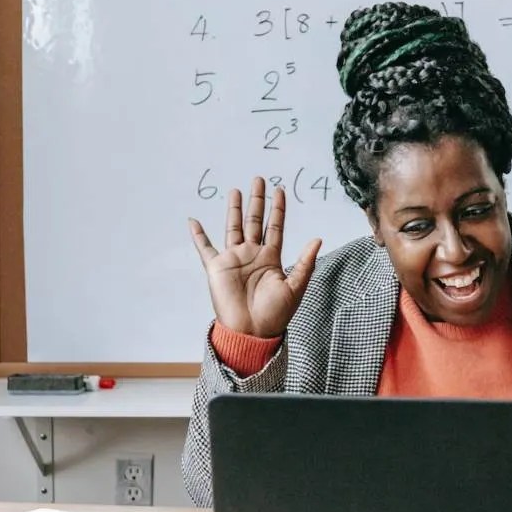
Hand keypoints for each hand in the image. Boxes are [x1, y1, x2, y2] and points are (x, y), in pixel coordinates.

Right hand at [188, 177, 322, 337]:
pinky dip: (198, 235)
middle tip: (259, 179)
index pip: (275, 227)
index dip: (278, 209)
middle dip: (257, 201)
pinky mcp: (217, 268)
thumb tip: (317, 239)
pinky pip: (205, 248)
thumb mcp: (295, 287)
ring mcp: (234, 259)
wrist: (251, 332)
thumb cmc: (275, 315)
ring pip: (233, 227)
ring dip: (234, 209)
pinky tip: (193, 222)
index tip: (280, 190)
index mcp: (271, 259)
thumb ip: (305, 263)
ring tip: (235, 190)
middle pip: (254, 221)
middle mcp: (252, 255)